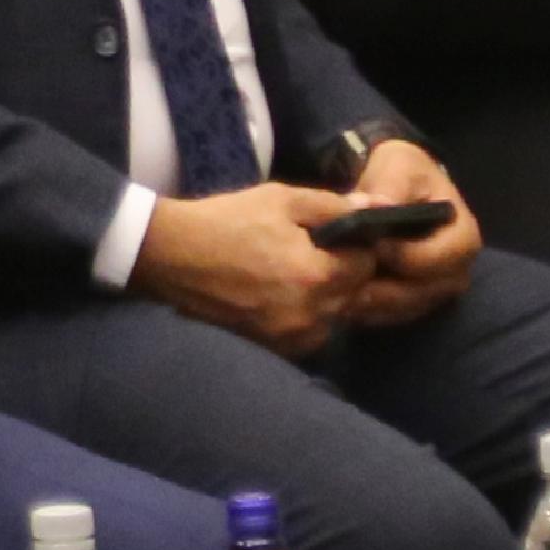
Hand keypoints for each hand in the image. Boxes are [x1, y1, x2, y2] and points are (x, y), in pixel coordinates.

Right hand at [135, 180, 383, 357]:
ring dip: (325, 297)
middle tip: (311, 252)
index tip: (334, 236)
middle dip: (342, 273)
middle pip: (354, 294)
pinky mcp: (275, 348)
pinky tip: (280, 294)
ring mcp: (292, 338)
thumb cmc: (228, 221)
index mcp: (317, 276)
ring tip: (293, 273)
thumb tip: (375, 209)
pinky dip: (305, 315)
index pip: (367, 265)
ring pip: (334, 316)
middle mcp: (312, 316)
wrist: (173, 257)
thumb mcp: (281, 200)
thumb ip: (333, 206)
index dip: (356, 247)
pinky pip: (310, 333)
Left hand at [337, 130, 482, 329]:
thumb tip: (375, 206)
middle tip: (345, 278)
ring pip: (403, 310)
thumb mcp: (399, 164)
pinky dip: (365, 311)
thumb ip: (391, 185)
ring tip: (338, 289)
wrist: (393, 189)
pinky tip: (340, 297)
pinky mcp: (411, 303)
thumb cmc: (402, 173)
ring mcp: (434, 292)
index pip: (439, 260)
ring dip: (370, 304)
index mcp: (463, 236)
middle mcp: (455, 271)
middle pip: (422, 293)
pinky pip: (389, 317)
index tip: (373, 245)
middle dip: (383, 289)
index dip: (405, 257)